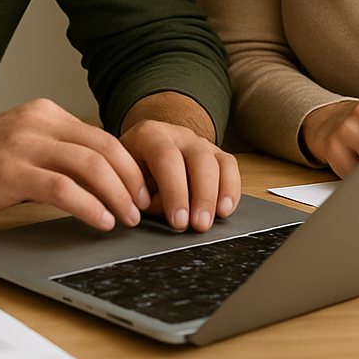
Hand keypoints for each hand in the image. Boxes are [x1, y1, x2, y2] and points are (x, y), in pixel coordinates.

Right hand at [0, 99, 146, 230]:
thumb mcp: (18, 147)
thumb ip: (52, 155)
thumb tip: (96, 182)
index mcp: (44, 114)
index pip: (102, 136)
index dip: (130, 166)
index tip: (142, 191)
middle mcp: (37, 122)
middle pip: (104, 147)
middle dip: (131, 180)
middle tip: (143, 208)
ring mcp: (23, 144)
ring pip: (89, 164)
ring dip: (116, 194)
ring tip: (127, 218)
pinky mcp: (9, 171)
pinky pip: (61, 186)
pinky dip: (88, 205)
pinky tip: (99, 221)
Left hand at [120, 92, 240, 232]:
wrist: (138, 152)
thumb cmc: (131, 172)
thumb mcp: (127, 181)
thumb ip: (142, 196)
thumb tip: (166, 215)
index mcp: (149, 135)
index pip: (166, 158)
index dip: (174, 191)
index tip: (178, 221)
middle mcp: (177, 134)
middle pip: (198, 158)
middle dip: (202, 194)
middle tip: (200, 224)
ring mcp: (198, 141)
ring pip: (217, 161)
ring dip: (218, 193)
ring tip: (216, 218)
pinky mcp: (214, 153)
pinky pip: (229, 166)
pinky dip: (231, 188)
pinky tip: (226, 209)